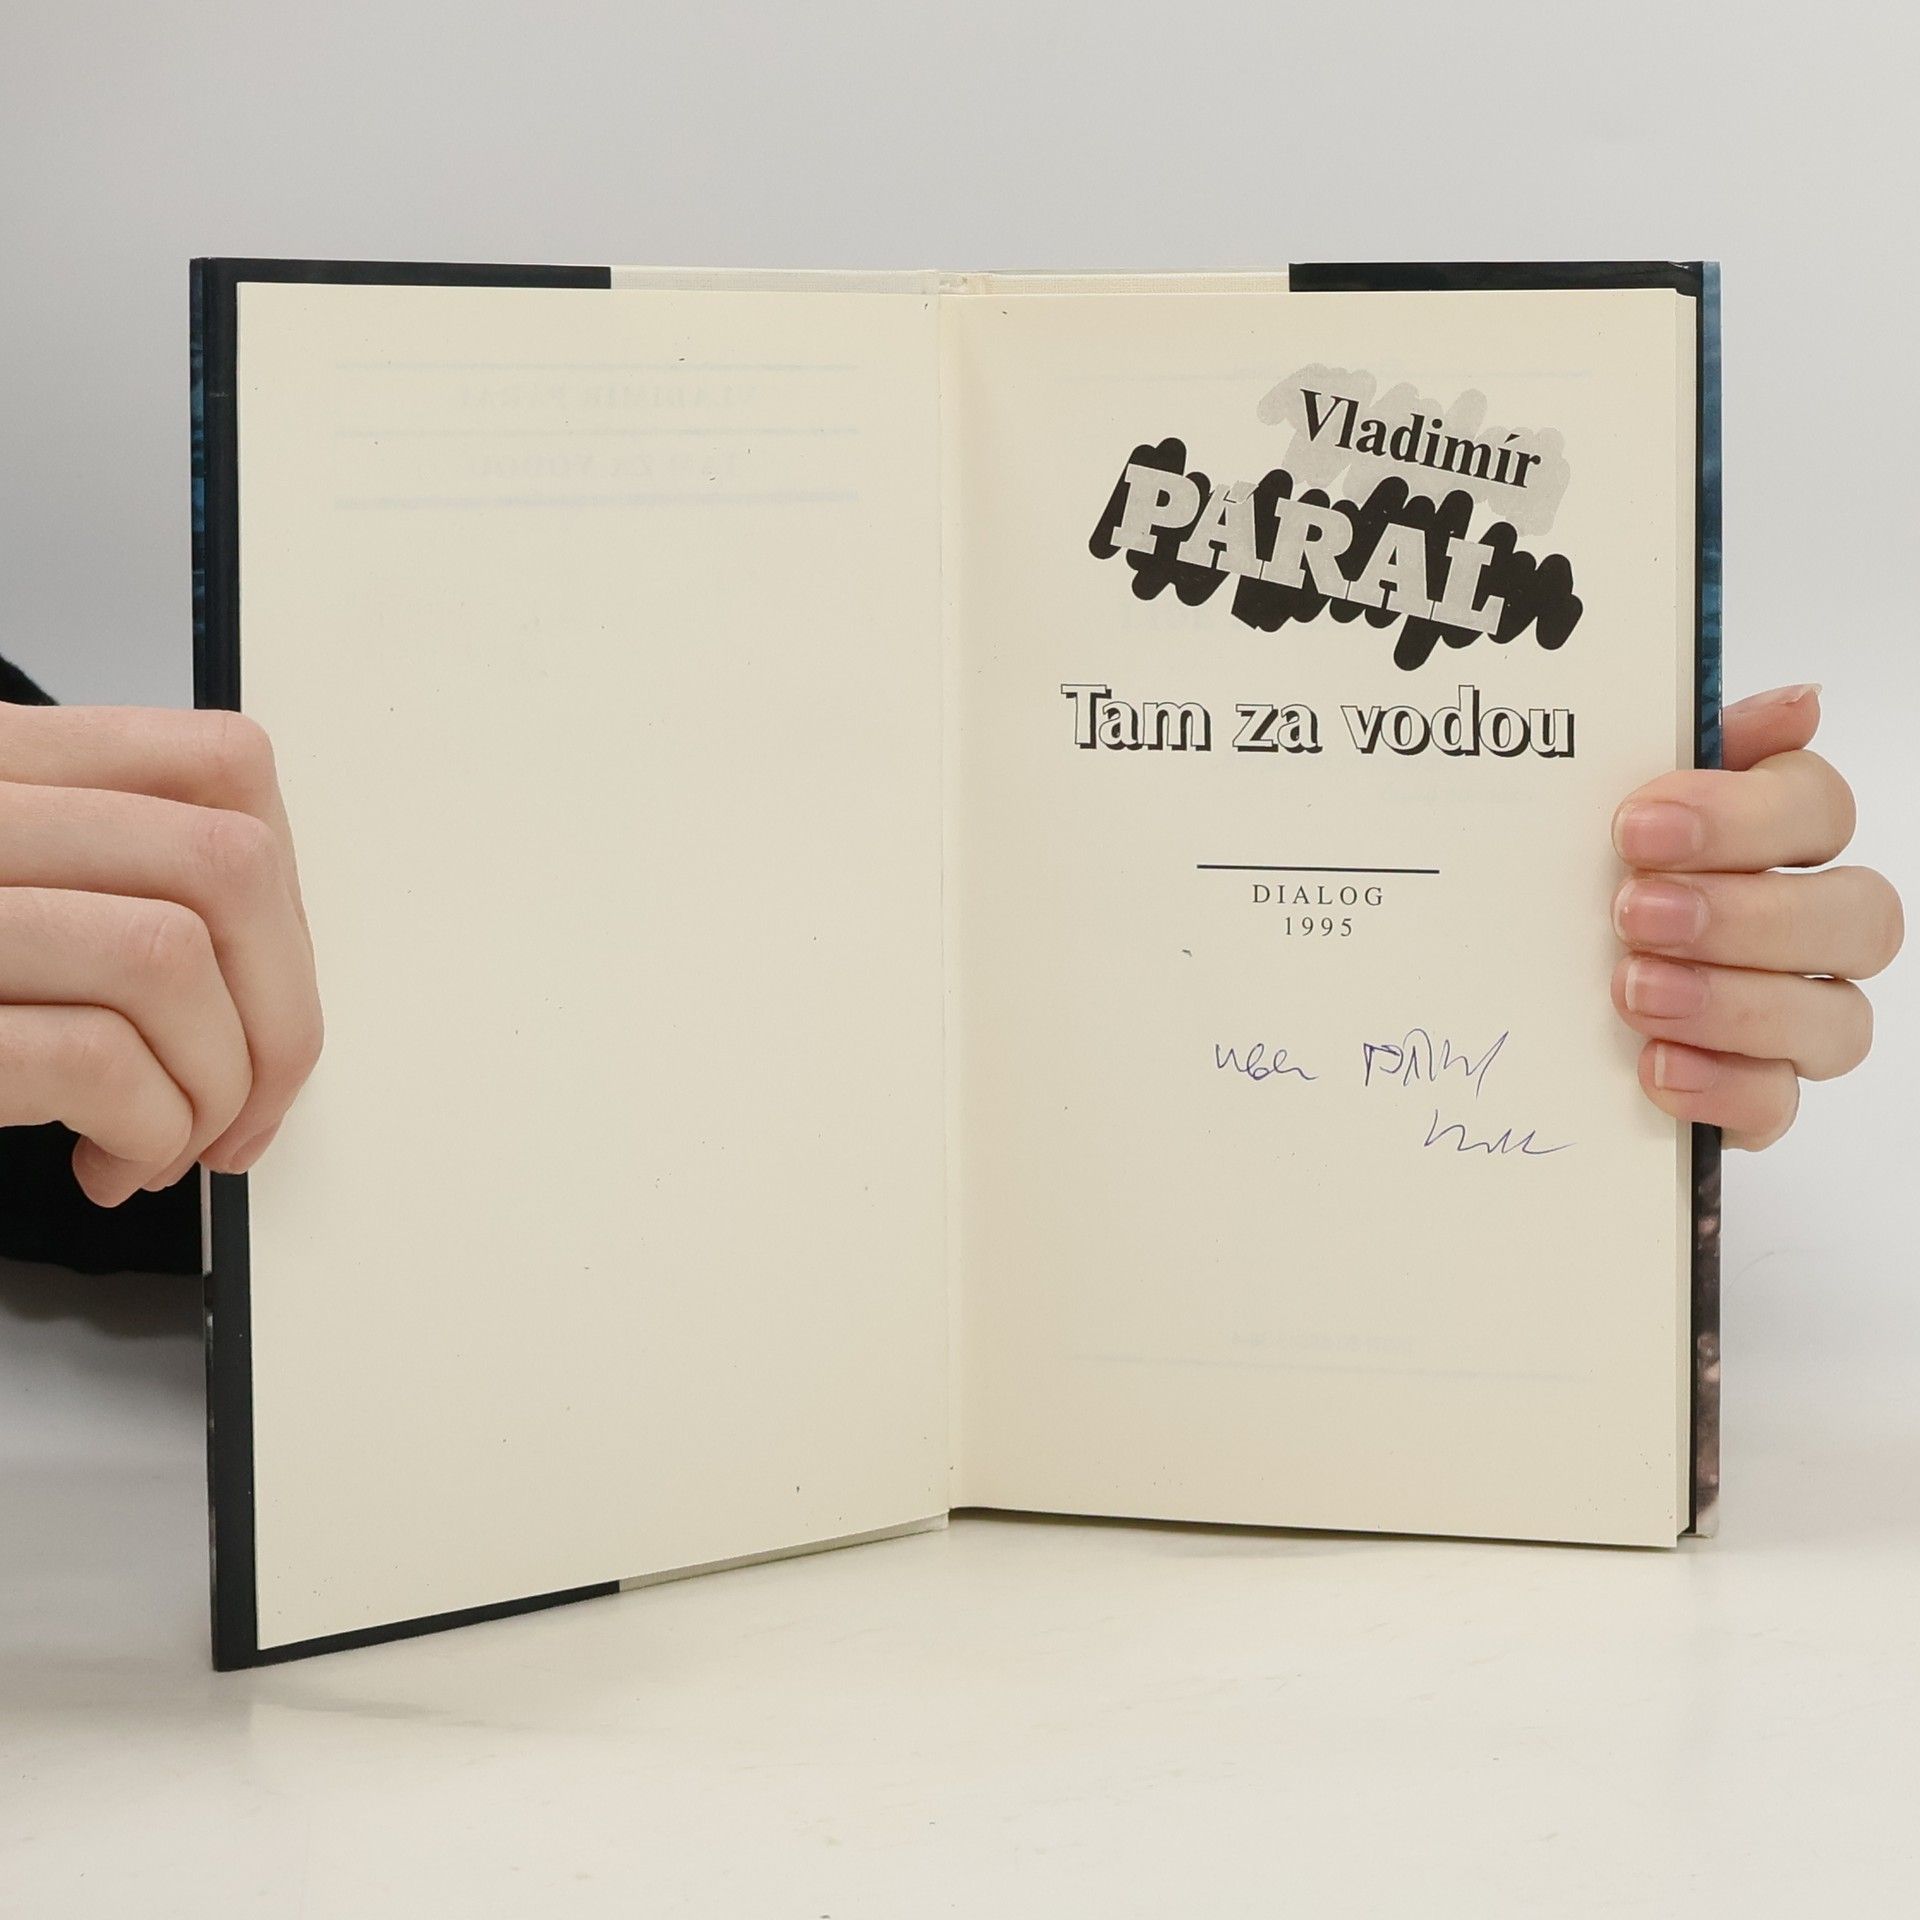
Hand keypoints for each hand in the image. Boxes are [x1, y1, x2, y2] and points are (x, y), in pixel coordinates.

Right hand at [0, 706, 321, 1205]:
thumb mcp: (24, 898)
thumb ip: (119, 886)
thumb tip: (277, 974)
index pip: (224, 766)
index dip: (289, 899)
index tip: (271, 996)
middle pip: (226, 864)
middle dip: (281, 1011)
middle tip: (252, 1104)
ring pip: (169, 955)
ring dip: (215, 1083)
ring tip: (170, 1140)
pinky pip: (95, 1056)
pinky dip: (148, 1128)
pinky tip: (111, 1160)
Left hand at [1610, 684, 1901, 1148]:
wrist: (1503, 981)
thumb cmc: (1574, 873)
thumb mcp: (1598, 799)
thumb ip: (1684, 746)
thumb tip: (1800, 702)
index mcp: (1779, 836)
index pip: (1820, 809)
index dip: (1743, 817)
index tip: (1637, 824)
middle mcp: (1810, 927)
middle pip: (1857, 918)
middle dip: (1745, 915)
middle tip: (1633, 913)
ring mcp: (1793, 1019)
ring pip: (1838, 1021)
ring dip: (1734, 1003)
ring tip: (1632, 990)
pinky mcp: (1753, 1096)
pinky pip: (1778, 1106)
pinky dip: (1722, 1088)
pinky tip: (1654, 1067)